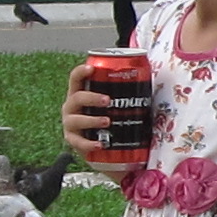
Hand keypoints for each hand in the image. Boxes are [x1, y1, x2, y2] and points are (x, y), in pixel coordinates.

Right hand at [57, 61, 128, 180]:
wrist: (107, 147)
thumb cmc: (111, 117)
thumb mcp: (115, 103)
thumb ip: (124, 91)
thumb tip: (146, 77)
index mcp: (80, 93)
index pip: (75, 78)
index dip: (81, 72)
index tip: (92, 69)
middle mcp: (71, 107)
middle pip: (77, 98)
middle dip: (92, 98)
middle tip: (108, 100)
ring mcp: (70, 124)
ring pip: (76, 120)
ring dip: (92, 120)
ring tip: (107, 122)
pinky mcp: (73, 142)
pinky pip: (79, 143)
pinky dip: (89, 144)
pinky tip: (100, 144)